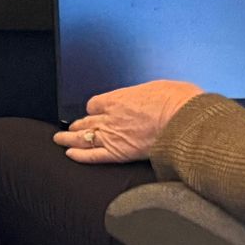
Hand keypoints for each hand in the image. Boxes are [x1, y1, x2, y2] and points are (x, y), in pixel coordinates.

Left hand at [53, 80, 204, 164]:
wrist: (184, 121)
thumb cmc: (179, 102)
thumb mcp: (158, 88)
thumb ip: (143, 95)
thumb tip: (146, 98)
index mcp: (118, 99)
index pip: (94, 104)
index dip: (93, 108)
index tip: (94, 111)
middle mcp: (110, 117)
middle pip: (86, 121)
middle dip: (78, 124)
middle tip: (71, 127)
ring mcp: (111, 136)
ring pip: (83, 138)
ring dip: (69, 139)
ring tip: (60, 140)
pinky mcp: (117, 153)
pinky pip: (92, 155)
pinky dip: (79, 156)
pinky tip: (70, 155)